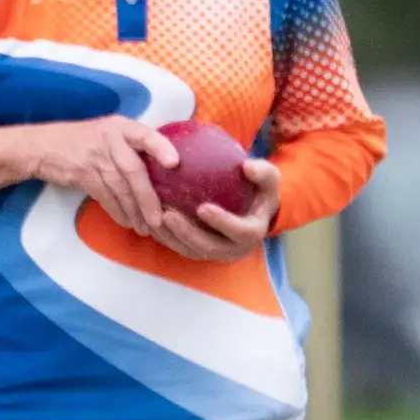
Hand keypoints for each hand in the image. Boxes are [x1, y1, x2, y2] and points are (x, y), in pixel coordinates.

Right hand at [25, 116, 178, 236]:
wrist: (44, 145)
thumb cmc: (89, 140)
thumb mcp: (112, 131)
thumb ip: (136, 143)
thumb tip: (171, 164)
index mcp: (121, 127)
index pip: (145, 134)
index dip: (160, 147)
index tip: (175, 163)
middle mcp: (110, 140)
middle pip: (133, 171)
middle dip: (148, 198)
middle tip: (159, 220)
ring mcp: (95, 158)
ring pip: (119, 189)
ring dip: (134, 212)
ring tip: (146, 228)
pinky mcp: (82, 175)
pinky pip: (104, 197)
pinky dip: (117, 212)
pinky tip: (127, 222)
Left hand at [151, 158, 283, 261]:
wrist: (253, 211)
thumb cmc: (259, 191)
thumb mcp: (268, 179)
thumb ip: (262, 172)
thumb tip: (247, 166)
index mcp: (252, 233)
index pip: (239, 231)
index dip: (221, 222)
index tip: (202, 207)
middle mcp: (234, 249)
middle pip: (208, 247)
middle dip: (187, 233)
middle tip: (168, 215)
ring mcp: (216, 253)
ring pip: (190, 250)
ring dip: (171, 237)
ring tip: (154, 217)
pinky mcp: (200, 252)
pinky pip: (180, 247)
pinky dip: (166, 236)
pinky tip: (151, 219)